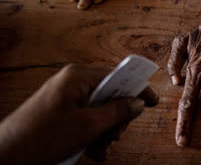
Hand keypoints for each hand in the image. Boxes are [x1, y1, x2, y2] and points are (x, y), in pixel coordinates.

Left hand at [0, 64, 157, 163]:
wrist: (5, 157)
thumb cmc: (40, 139)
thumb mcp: (87, 126)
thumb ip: (117, 112)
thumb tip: (138, 103)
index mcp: (78, 77)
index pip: (117, 76)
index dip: (136, 89)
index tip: (153, 100)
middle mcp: (72, 82)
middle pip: (109, 95)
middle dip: (116, 119)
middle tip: (114, 137)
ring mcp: (65, 97)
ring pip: (99, 110)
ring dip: (105, 130)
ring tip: (100, 148)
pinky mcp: (60, 112)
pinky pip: (86, 118)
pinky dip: (92, 134)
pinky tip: (93, 151)